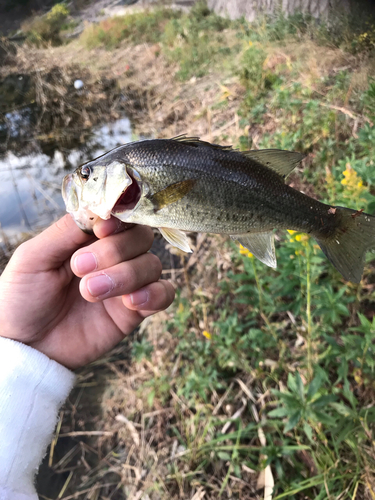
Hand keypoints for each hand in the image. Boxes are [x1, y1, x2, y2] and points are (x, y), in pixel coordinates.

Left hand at [0, 215, 174, 368]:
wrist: (26, 346)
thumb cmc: (22, 298)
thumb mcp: (34, 257)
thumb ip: (66, 231)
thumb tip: (99, 209)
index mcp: (89, 238)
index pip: (121, 216)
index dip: (118, 219)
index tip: (101, 230)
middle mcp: (113, 257)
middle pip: (141, 237)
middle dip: (115, 251)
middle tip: (80, 268)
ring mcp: (126, 283)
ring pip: (152, 264)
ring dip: (125, 275)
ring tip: (90, 292)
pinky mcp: (135, 311)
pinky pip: (164, 294)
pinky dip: (154, 294)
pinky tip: (130, 302)